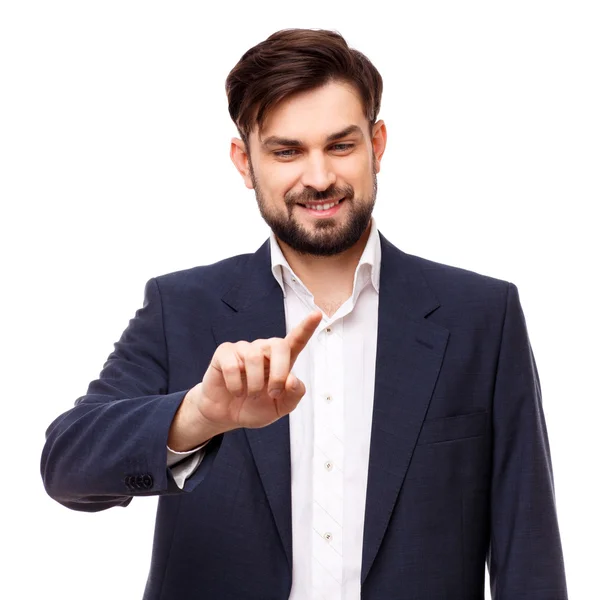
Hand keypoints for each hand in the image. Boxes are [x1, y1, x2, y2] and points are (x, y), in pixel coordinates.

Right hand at [172, 309, 321, 446]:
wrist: (225, 415)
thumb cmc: (254, 406)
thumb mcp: (279, 408)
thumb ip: (293, 395)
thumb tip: (292, 379)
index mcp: (282, 361)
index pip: (296, 340)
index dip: (307, 327)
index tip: (317, 314)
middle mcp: (264, 350)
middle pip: (279, 345)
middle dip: (279, 372)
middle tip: (273, 394)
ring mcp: (244, 349)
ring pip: (254, 358)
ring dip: (255, 385)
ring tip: (250, 395)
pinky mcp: (225, 353)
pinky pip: (233, 365)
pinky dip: (235, 385)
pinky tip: (234, 390)